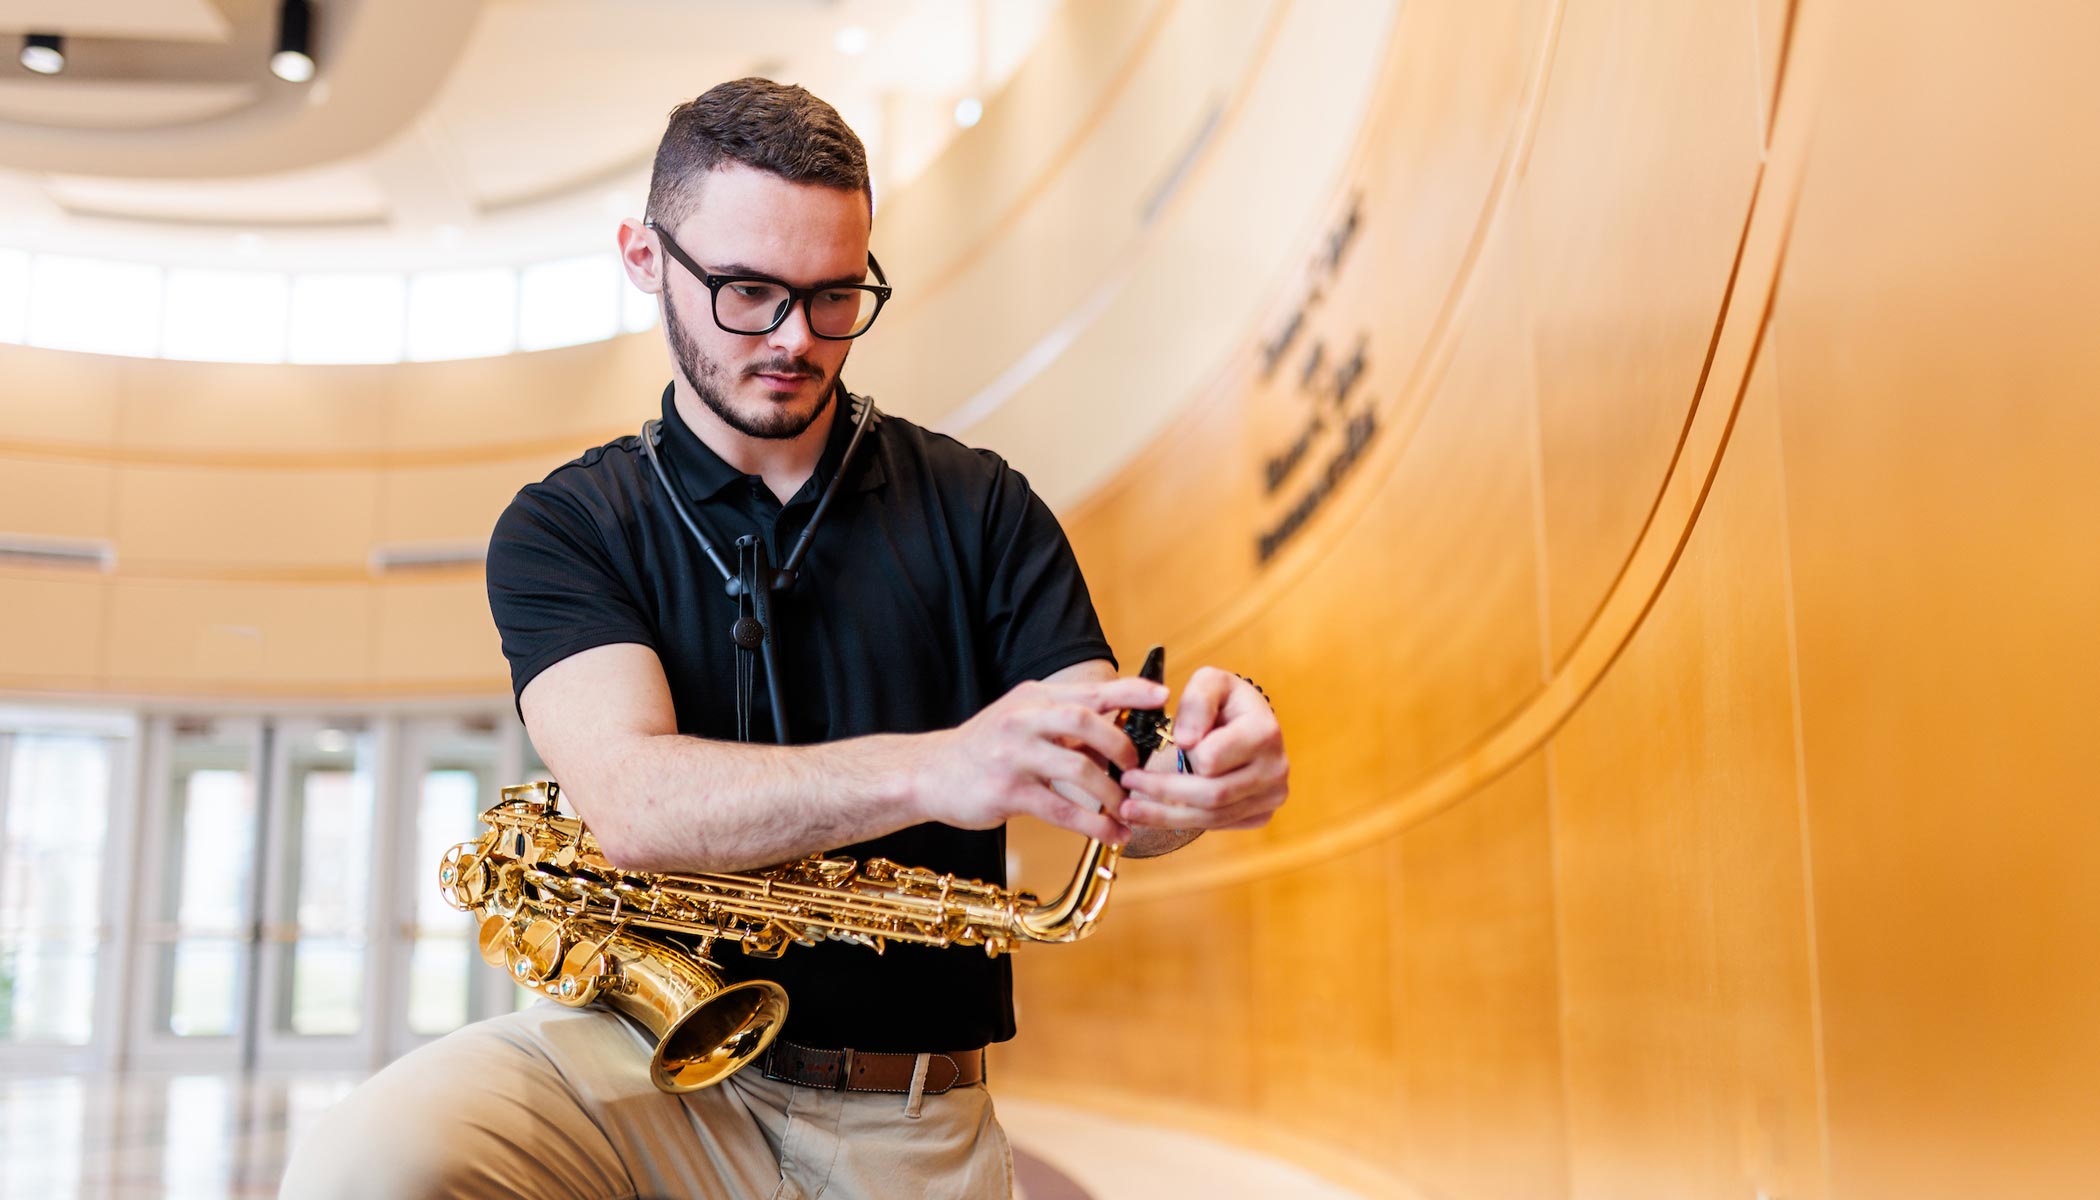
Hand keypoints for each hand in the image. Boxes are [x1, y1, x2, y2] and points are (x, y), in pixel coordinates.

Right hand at [907, 675, 1167, 843]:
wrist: (930, 772)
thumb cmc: (985, 747)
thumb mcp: (1021, 718)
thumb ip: (1063, 719)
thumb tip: (1117, 731)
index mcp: (1034, 698)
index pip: (1090, 690)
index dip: (1130, 691)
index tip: (1162, 697)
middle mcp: (1024, 720)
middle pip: (1086, 722)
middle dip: (1121, 747)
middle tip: (1136, 769)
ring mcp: (1014, 756)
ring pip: (1078, 769)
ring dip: (1112, 793)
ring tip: (1127, 810)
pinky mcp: (1007, 792)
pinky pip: (1061, 809)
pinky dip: (1094, 823)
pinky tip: (1111, 834)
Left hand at [1118, 667, 1286, 830]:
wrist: (1248, 722)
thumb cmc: (1225, 700)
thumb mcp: (1209, 683)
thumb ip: (1196, 702)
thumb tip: (1186, 741)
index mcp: (1264, 732)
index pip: (1212, 758)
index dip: (1185, 753)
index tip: (1161, 746)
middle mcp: (1275, 769)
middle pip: (1211, 795)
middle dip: (1162, 792)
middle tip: (1127, 783)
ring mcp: (1271, 796)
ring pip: (1211, 817)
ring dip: (1164, 815)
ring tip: (1128, 808)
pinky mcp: (1260, 814)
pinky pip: (1216, 825)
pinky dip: (1181, 822)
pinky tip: (1153, 814)